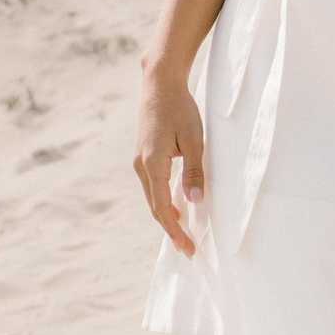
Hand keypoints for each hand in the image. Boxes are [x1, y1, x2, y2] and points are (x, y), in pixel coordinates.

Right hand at [134, 70, 205, 258]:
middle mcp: (141, 165)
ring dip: (167, 217)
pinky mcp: (143, 157)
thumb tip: (195, 201)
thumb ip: (194, 171)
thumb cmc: (180, 109)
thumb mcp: (194, 139)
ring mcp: (139, 161)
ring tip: (184, 234)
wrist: (159, 84)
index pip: (163, 207)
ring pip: (153, 198)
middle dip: (171, 230)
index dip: (176, 230)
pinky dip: (163, 202)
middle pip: (155, 207)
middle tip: (188, 249)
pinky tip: (177, 209)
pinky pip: (153, 187)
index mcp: (152, 163)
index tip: (189, 248)